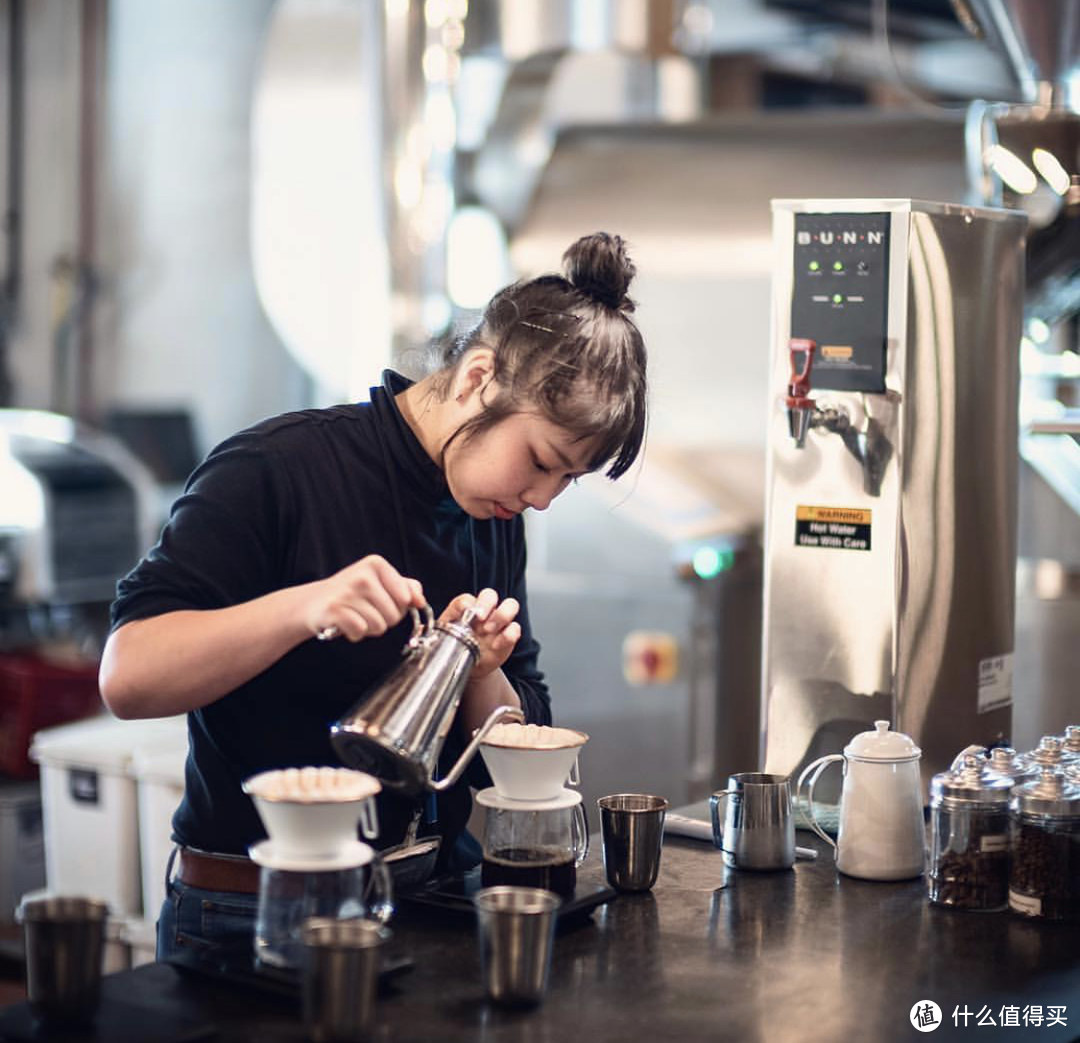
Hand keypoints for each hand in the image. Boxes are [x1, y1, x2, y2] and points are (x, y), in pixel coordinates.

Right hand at [305, 555, 423, 641]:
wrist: (313, 602)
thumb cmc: (352, 594)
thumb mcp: (380, 583)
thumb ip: (406, 587)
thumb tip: (420, 600)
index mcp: (376, 564)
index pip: (406, 598)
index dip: (398, 607)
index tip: (382, 601)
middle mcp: (362, 575)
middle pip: (394, 615)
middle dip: (383, 620)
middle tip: (365, 611)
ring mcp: (347, 592)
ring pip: (380, 626)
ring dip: (369, 628)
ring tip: (355, 616)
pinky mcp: (334, 609)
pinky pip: (361, 632)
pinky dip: (355, 634)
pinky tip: (345, 624)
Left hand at [440, 588, 520, 679]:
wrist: (463, 666)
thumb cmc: (452, 646)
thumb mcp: (442, 636)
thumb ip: (436, 630)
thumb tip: (420, 630)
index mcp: (466, 607)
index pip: (469, 598)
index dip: (470, 604)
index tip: (467, 615)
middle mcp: (484, 610)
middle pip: (492, 594)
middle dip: (487, 604)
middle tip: (480, 619)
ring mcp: (498, 622)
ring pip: (511, 604)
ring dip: (502, 615)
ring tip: (489, 631)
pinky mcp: (508, 636)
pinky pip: (516, 628)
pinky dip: (509, 634)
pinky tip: (497, 645)